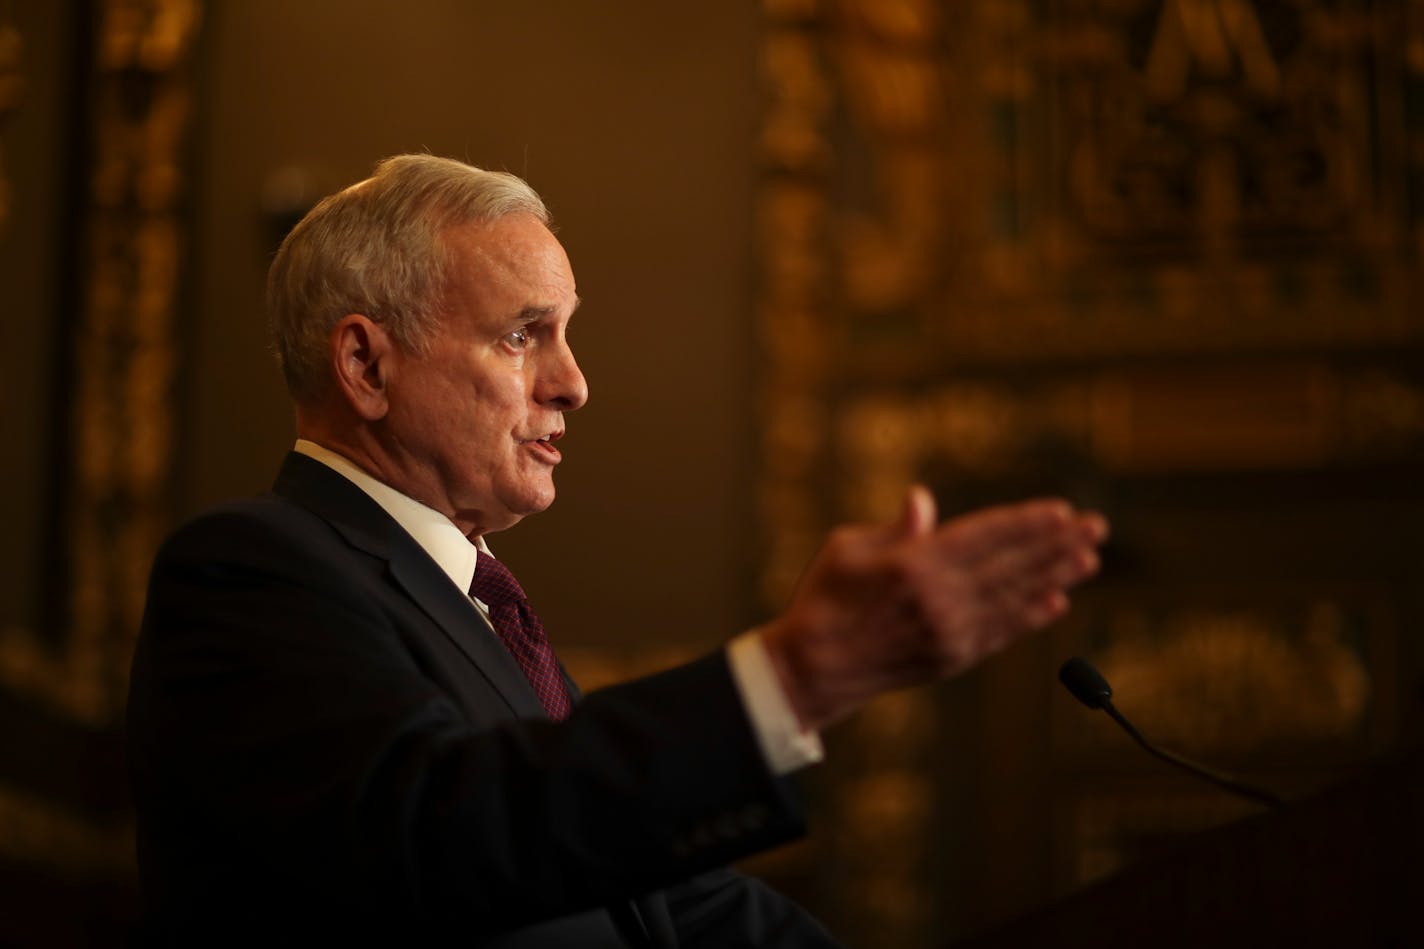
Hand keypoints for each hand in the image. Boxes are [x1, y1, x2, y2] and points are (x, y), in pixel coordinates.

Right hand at [760, 485, 1107, 730]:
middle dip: (1057, 545)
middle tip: (1097, 528)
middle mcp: (939, 599)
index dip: (1026, 522)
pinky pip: (1001, 633)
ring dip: (1055, 578)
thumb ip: (895, 529)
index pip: (985, 536)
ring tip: (1089, 560)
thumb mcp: (847, 548)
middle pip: (1011, 566)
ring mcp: (949, 633)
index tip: (1062, 510)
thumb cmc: (825, 597)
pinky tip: (1056, 602)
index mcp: (913, 564)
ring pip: (1014, 599)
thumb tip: (924, 501)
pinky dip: (1030, 617)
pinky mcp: (952, 659)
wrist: (814, 668)